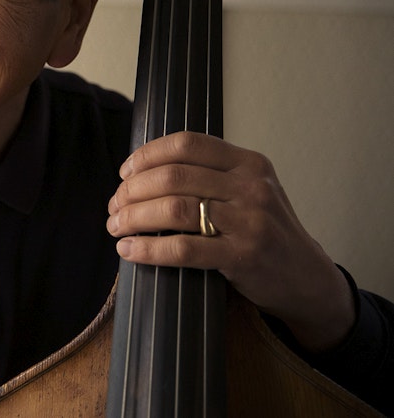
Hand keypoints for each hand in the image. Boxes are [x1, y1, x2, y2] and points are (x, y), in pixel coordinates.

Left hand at [106, 131, 355, 352]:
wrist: (306, 277)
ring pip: (174, 209)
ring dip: (134, 218)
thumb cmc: (265, 231)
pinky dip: (148, 248)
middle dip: (132, 191)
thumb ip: (209, 175)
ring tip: (116, 227)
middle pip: (173, 176)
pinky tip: (129, 250)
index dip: (147, 156)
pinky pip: (183, 248)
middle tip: (114, 206)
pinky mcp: (243, 255)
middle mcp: (250, 186)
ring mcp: (249, 220)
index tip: (125, 173)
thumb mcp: (248, 190)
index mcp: (248, 162)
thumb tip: (142, 171)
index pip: (186, 144)